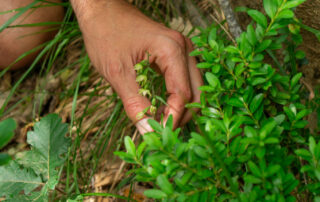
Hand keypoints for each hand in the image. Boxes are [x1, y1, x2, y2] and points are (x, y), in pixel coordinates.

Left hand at [71, 0, 202, 132]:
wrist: (102, 11)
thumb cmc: (106, 35)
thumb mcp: (118, 73)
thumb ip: (135, 103)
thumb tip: (148, 131)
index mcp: (171, 50)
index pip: (182, 93)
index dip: (173, 118)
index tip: (159, 134)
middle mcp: (184, 47)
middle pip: (197, 91)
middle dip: (183, 115)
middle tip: (163, 131)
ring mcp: (182, 48)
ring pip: (194, 86)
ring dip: (182, 107)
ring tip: (163, 121)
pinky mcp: (176, 52)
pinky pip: (185, 79)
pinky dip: (178, 96)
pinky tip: (164, 107)